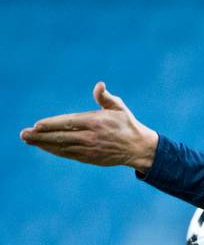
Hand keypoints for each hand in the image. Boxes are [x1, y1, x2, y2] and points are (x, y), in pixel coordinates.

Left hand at [20, 82, 158, 172]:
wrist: (138, 147)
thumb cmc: (127, 124)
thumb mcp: (120, 108)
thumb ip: (106, 97)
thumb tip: (99, 86)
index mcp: (97, 123)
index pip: (70, 123)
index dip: (53, 124)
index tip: (37, 124)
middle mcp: (91, 137)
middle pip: (61, 137)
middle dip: (41, 136)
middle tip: (24, 134)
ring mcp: (90, 149)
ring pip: (62, 147)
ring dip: (43, 144)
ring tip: (28, 140)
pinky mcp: (90, 158)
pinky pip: (68, 154)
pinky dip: (55, 151)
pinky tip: (44, 147)